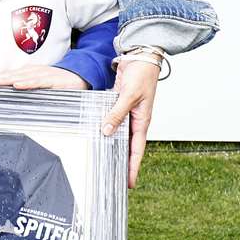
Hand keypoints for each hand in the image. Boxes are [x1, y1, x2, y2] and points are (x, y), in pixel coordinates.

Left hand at [0, 63, 88, 90]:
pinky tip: (18, 84)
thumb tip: (18, 94)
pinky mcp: (55, 80)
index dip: (2, 78)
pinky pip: (39, 81)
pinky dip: (28, 82)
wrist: (83, 77)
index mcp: (35, 73)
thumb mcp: (46, 85)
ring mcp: (46, 75)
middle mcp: (38, 72)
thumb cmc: (63, 83)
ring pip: (25, 76)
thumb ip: (33, 88)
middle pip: (16, 74)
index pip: (15, 75)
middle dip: (1, 79)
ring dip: (10, 79)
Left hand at [102, 57, 160, 188]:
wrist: (141, 56)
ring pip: (119, 134)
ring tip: (103, 160)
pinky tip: (97, 134)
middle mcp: (135, 120)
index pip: (137, 150)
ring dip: (112, 146)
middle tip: (112, 177)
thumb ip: (117, 113)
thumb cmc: (142, 74)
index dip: (133, 167)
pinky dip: (106, 128)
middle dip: (122, 162)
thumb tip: (106, 131)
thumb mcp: (129, 95)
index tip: (129, 183)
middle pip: (128, 146)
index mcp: (143, 121)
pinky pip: (112, 120)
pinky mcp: (119, 104)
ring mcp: (127, 112)